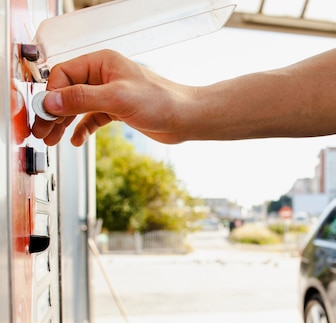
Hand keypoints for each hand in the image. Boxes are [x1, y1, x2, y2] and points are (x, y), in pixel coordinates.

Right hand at [31, 50, 193, 145]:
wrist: (187, 118)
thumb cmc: (162, 102)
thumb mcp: (117, 99)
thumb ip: (82, 99)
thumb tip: (52, 101)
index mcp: (102, 63)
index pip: (64, 75)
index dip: (51, 95)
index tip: (44, 115)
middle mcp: (104, 76)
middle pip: (68, 92)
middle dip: (54, 113)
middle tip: (42, 132)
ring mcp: (111, 94)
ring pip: (78, 108)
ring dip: (64, 123)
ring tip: (53, 140)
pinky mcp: (118, 110)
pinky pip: (92, 118)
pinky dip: (83, 129)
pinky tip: (77, 140)